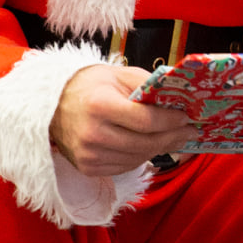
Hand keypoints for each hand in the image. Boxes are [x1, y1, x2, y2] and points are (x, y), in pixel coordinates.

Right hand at [50, 64, 191, 175]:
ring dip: (159, 148)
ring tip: (174, 138)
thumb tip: (178, 98)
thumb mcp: (118, 75)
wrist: (53, 105)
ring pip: (137, 157)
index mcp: (99, 106)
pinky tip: (151, 146)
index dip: (170, 121)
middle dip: (172, 137)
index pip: (145, 120)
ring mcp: (89, 154)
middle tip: (189, 132)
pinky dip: (141, 156)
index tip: (186, 118)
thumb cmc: (90, 86)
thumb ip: (147, 85)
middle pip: (144, 143)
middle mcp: (92, 134)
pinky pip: (125, 166)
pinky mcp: (88, 167)